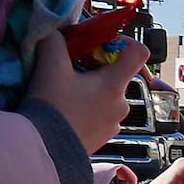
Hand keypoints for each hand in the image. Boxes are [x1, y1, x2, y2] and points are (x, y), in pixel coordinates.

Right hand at [27, 33, 150, 153]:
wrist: (44, 152)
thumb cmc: (51, 109)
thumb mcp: (50, 67)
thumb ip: (54, 41)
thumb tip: (55, 30)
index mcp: (114, 85)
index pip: (139, 53)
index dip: (123, 41)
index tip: (102, 43)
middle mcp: (121, 104)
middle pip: (118, 74)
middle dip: (97, 66)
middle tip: (73, 66)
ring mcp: (114, 123)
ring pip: (107, 94)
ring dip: (90, 88)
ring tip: (65, 91)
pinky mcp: (103, 138)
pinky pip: (100, 114)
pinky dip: (88, 107)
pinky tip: (67, 109)